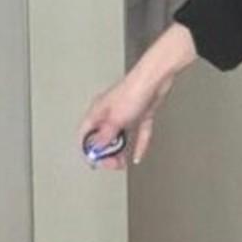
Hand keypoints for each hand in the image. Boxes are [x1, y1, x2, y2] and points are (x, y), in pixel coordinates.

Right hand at [76, 24, 194, 170]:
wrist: (156, 78)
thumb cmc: (134, 91)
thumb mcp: (115, 119)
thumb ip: (105, 136)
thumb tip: (96, 148)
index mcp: (97, 112)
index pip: (85, 135)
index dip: (88, 150)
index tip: (94, 162)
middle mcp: (110, 113)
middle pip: (102, 138)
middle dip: (106, 154)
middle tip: (112, 163)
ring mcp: (126, 113)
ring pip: (119, 138)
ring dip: (120, 151)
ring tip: (122, 162)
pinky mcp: (141, 114)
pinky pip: (138, 133)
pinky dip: (138, 145)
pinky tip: (137, 156)